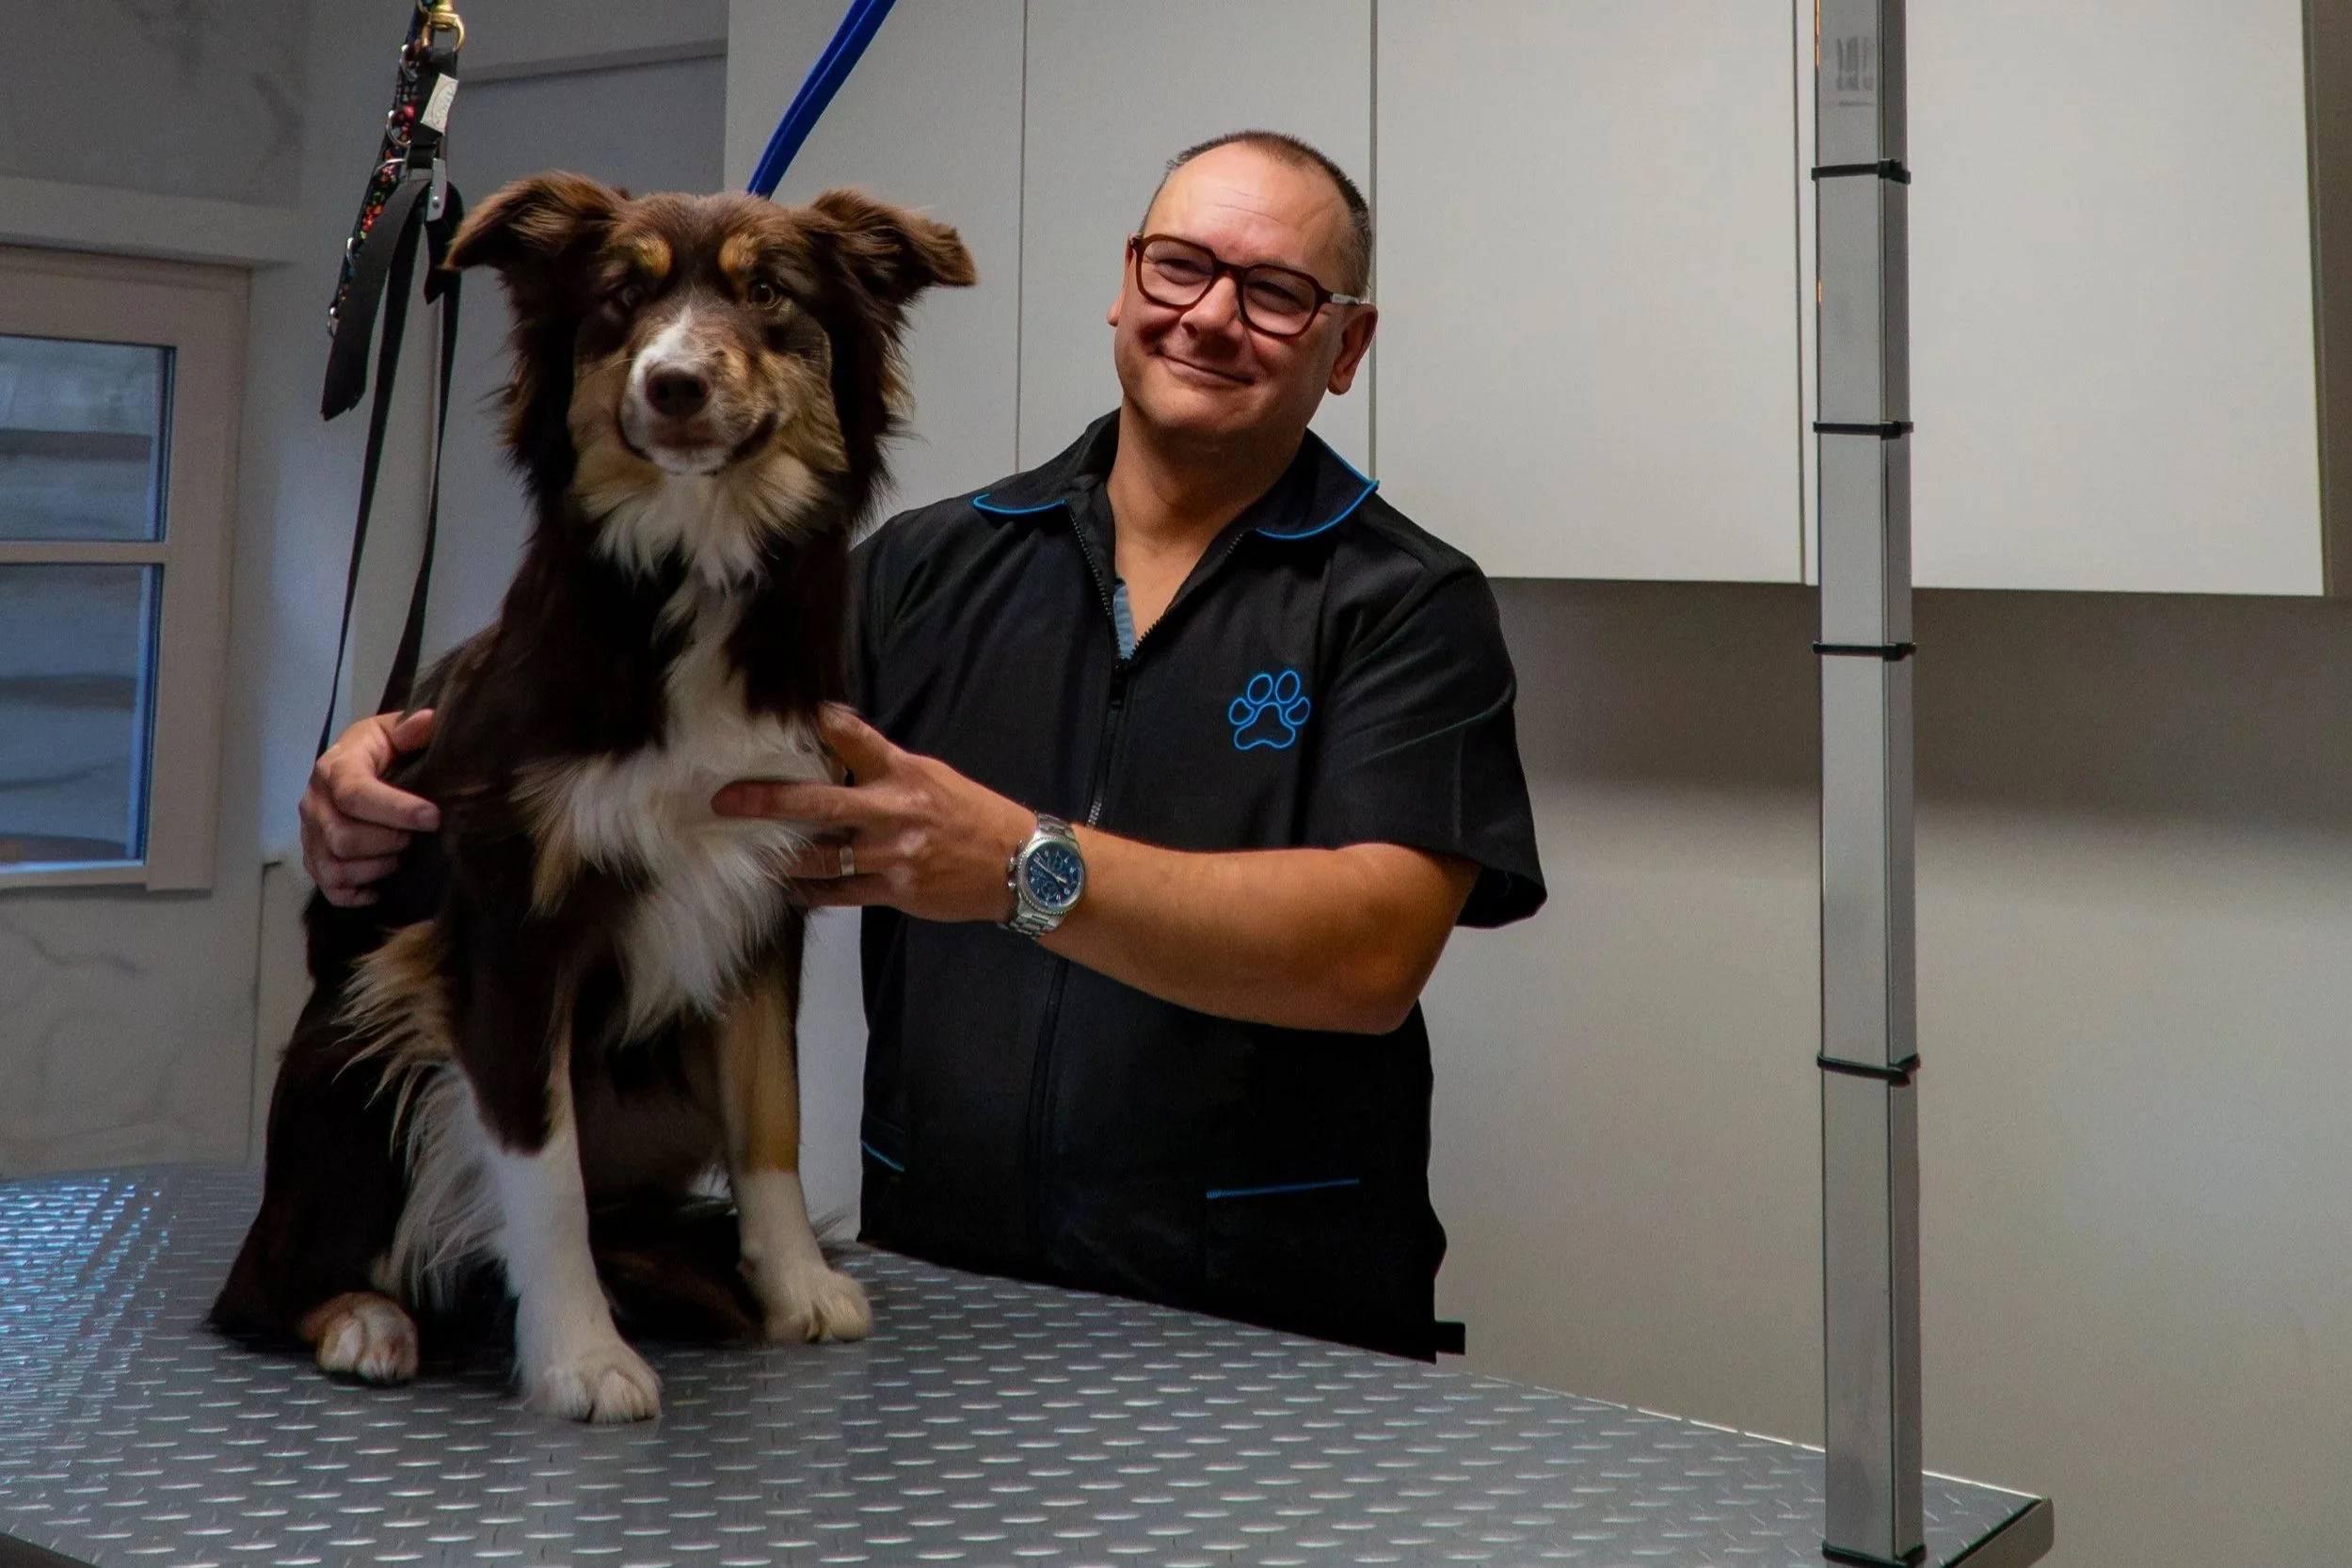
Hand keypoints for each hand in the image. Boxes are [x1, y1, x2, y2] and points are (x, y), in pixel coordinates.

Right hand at [300, 709, 440, 906]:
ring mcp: (309, 835)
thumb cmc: (379, 752)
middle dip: (388, 841)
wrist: (353, 767)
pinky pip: (328, 889)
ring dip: (375, 867)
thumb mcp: (391, 733)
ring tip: (400, 856)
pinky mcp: (313, 860)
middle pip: (343, 837)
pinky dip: (357, 894)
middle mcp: (313, 803)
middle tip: (415, 836)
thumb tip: (428, 720)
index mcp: (334, 768)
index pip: (356, 793)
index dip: (396, 809)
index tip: (433, 817)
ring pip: (334, 868)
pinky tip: (382, 885)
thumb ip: (408, 729)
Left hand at [712, 705, 1033, 923]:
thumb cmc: (972, 816)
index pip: (854, 737)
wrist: (1017, 864)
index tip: (788, 714)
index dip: (820, 723)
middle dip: (768, 801)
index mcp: (904, 773)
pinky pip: (839, 893)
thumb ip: (886, 768)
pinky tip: (792, 890)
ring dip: (781, 857)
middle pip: (819, 802)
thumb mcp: (933, 776)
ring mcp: (892, 853)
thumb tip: (839, 754)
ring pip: (820, 857)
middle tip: (726, 801)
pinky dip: (811, 892)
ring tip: (749, 855)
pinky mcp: (894, 888)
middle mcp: (894, 810)